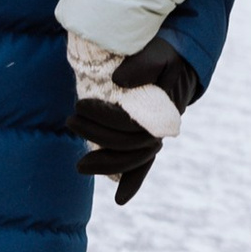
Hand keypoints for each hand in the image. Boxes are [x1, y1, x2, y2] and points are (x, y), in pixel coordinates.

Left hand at [67, 32, 199, 205]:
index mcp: (164, 107)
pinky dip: (134, 180)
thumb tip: (119, 82)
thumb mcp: (158, 52)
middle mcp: (163, 126)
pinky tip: (121, 199)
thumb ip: (142, 65)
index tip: (80, 105)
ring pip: (134, 158)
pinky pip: (144, 164)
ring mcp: (156, 134)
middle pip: (130, 144)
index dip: (105, 118)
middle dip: (98, 138)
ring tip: (79, 165)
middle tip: (70, 121)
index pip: (132, 122)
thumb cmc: (166, 54)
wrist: (180, 60)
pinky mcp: (148, 137)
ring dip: (107, 163)